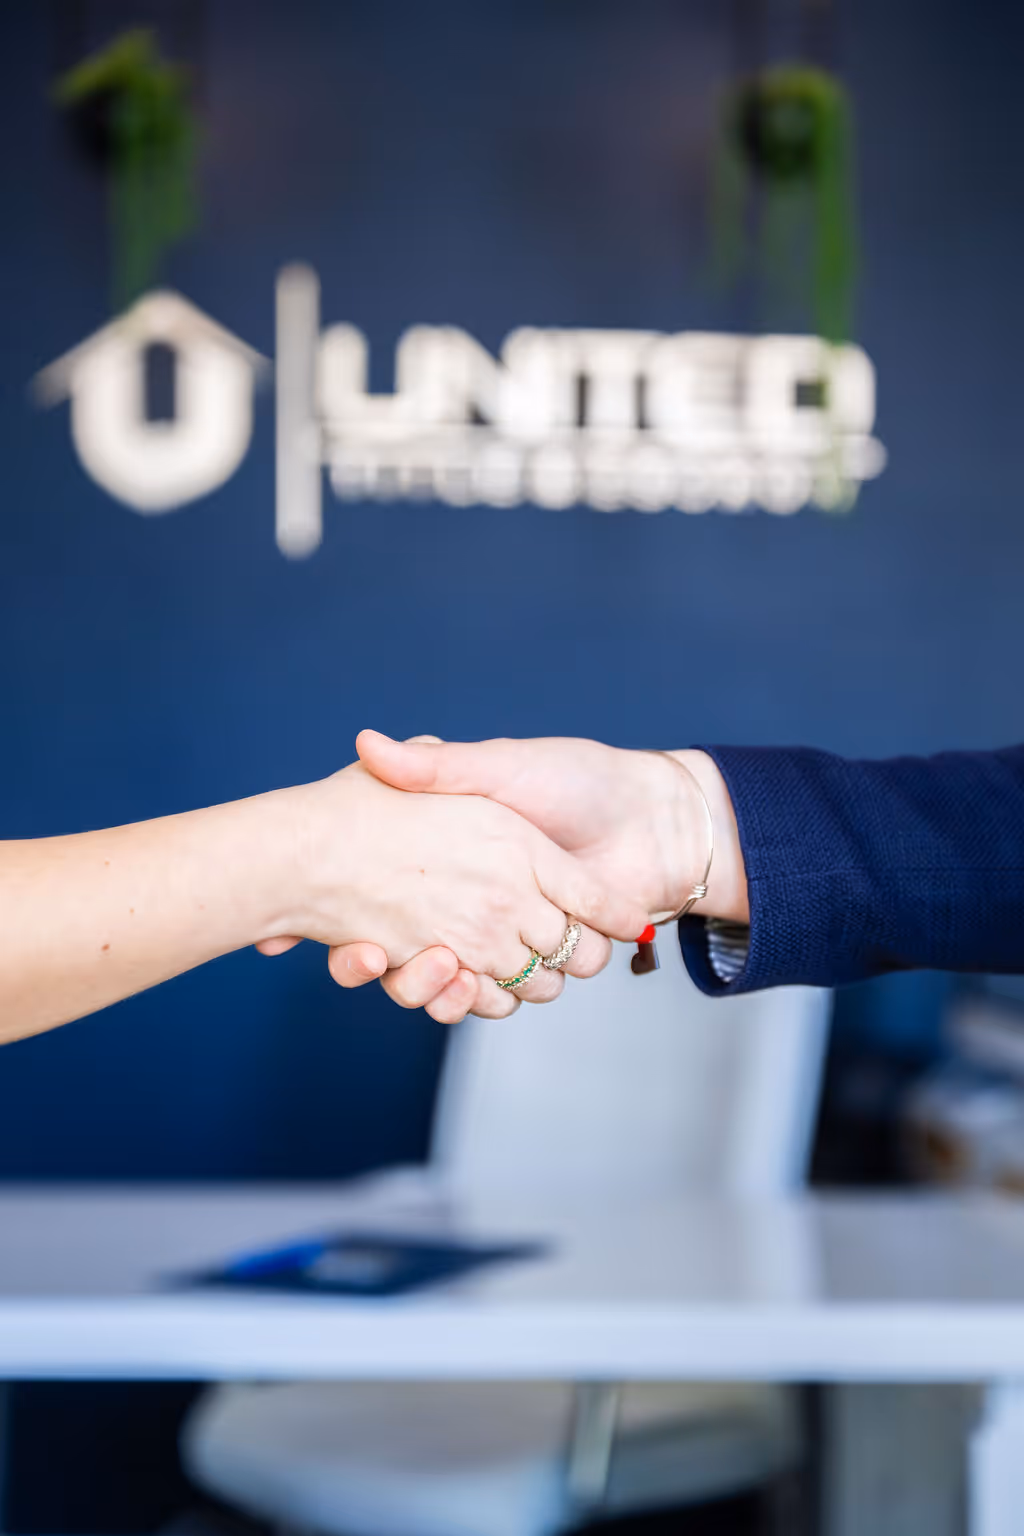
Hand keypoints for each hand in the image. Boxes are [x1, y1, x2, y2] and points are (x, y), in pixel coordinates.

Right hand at [329, 733, 747, 1020]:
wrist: (648, 815)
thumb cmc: (574, 778)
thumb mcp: (498, 767)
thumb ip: (438, 767)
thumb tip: (367, 744)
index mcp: (461, 858)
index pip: (388, 898)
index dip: (354, 919)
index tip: (325, 926)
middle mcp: (480, 901)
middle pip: (410, 952)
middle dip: (386, 961)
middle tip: (361, 952)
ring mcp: (510, 935)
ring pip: (449, 982)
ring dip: (426, 984)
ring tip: (410, 961)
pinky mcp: (544, 962)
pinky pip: (496, 997)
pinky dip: (472, 999)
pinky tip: (454, 980)